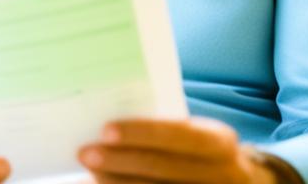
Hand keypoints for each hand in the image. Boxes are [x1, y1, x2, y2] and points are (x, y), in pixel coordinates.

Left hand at [78, 117, 277, 183]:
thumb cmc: (200, 153)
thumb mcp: (197, 135)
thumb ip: (166, 131)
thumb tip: (110, 129)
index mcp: (220, 144)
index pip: (180, 135)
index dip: (143, 132)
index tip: (106, 130)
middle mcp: (223, 175)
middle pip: (163, 169)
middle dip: (119, 161)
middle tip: (85, 153)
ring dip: (117, 183)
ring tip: (89, 174)